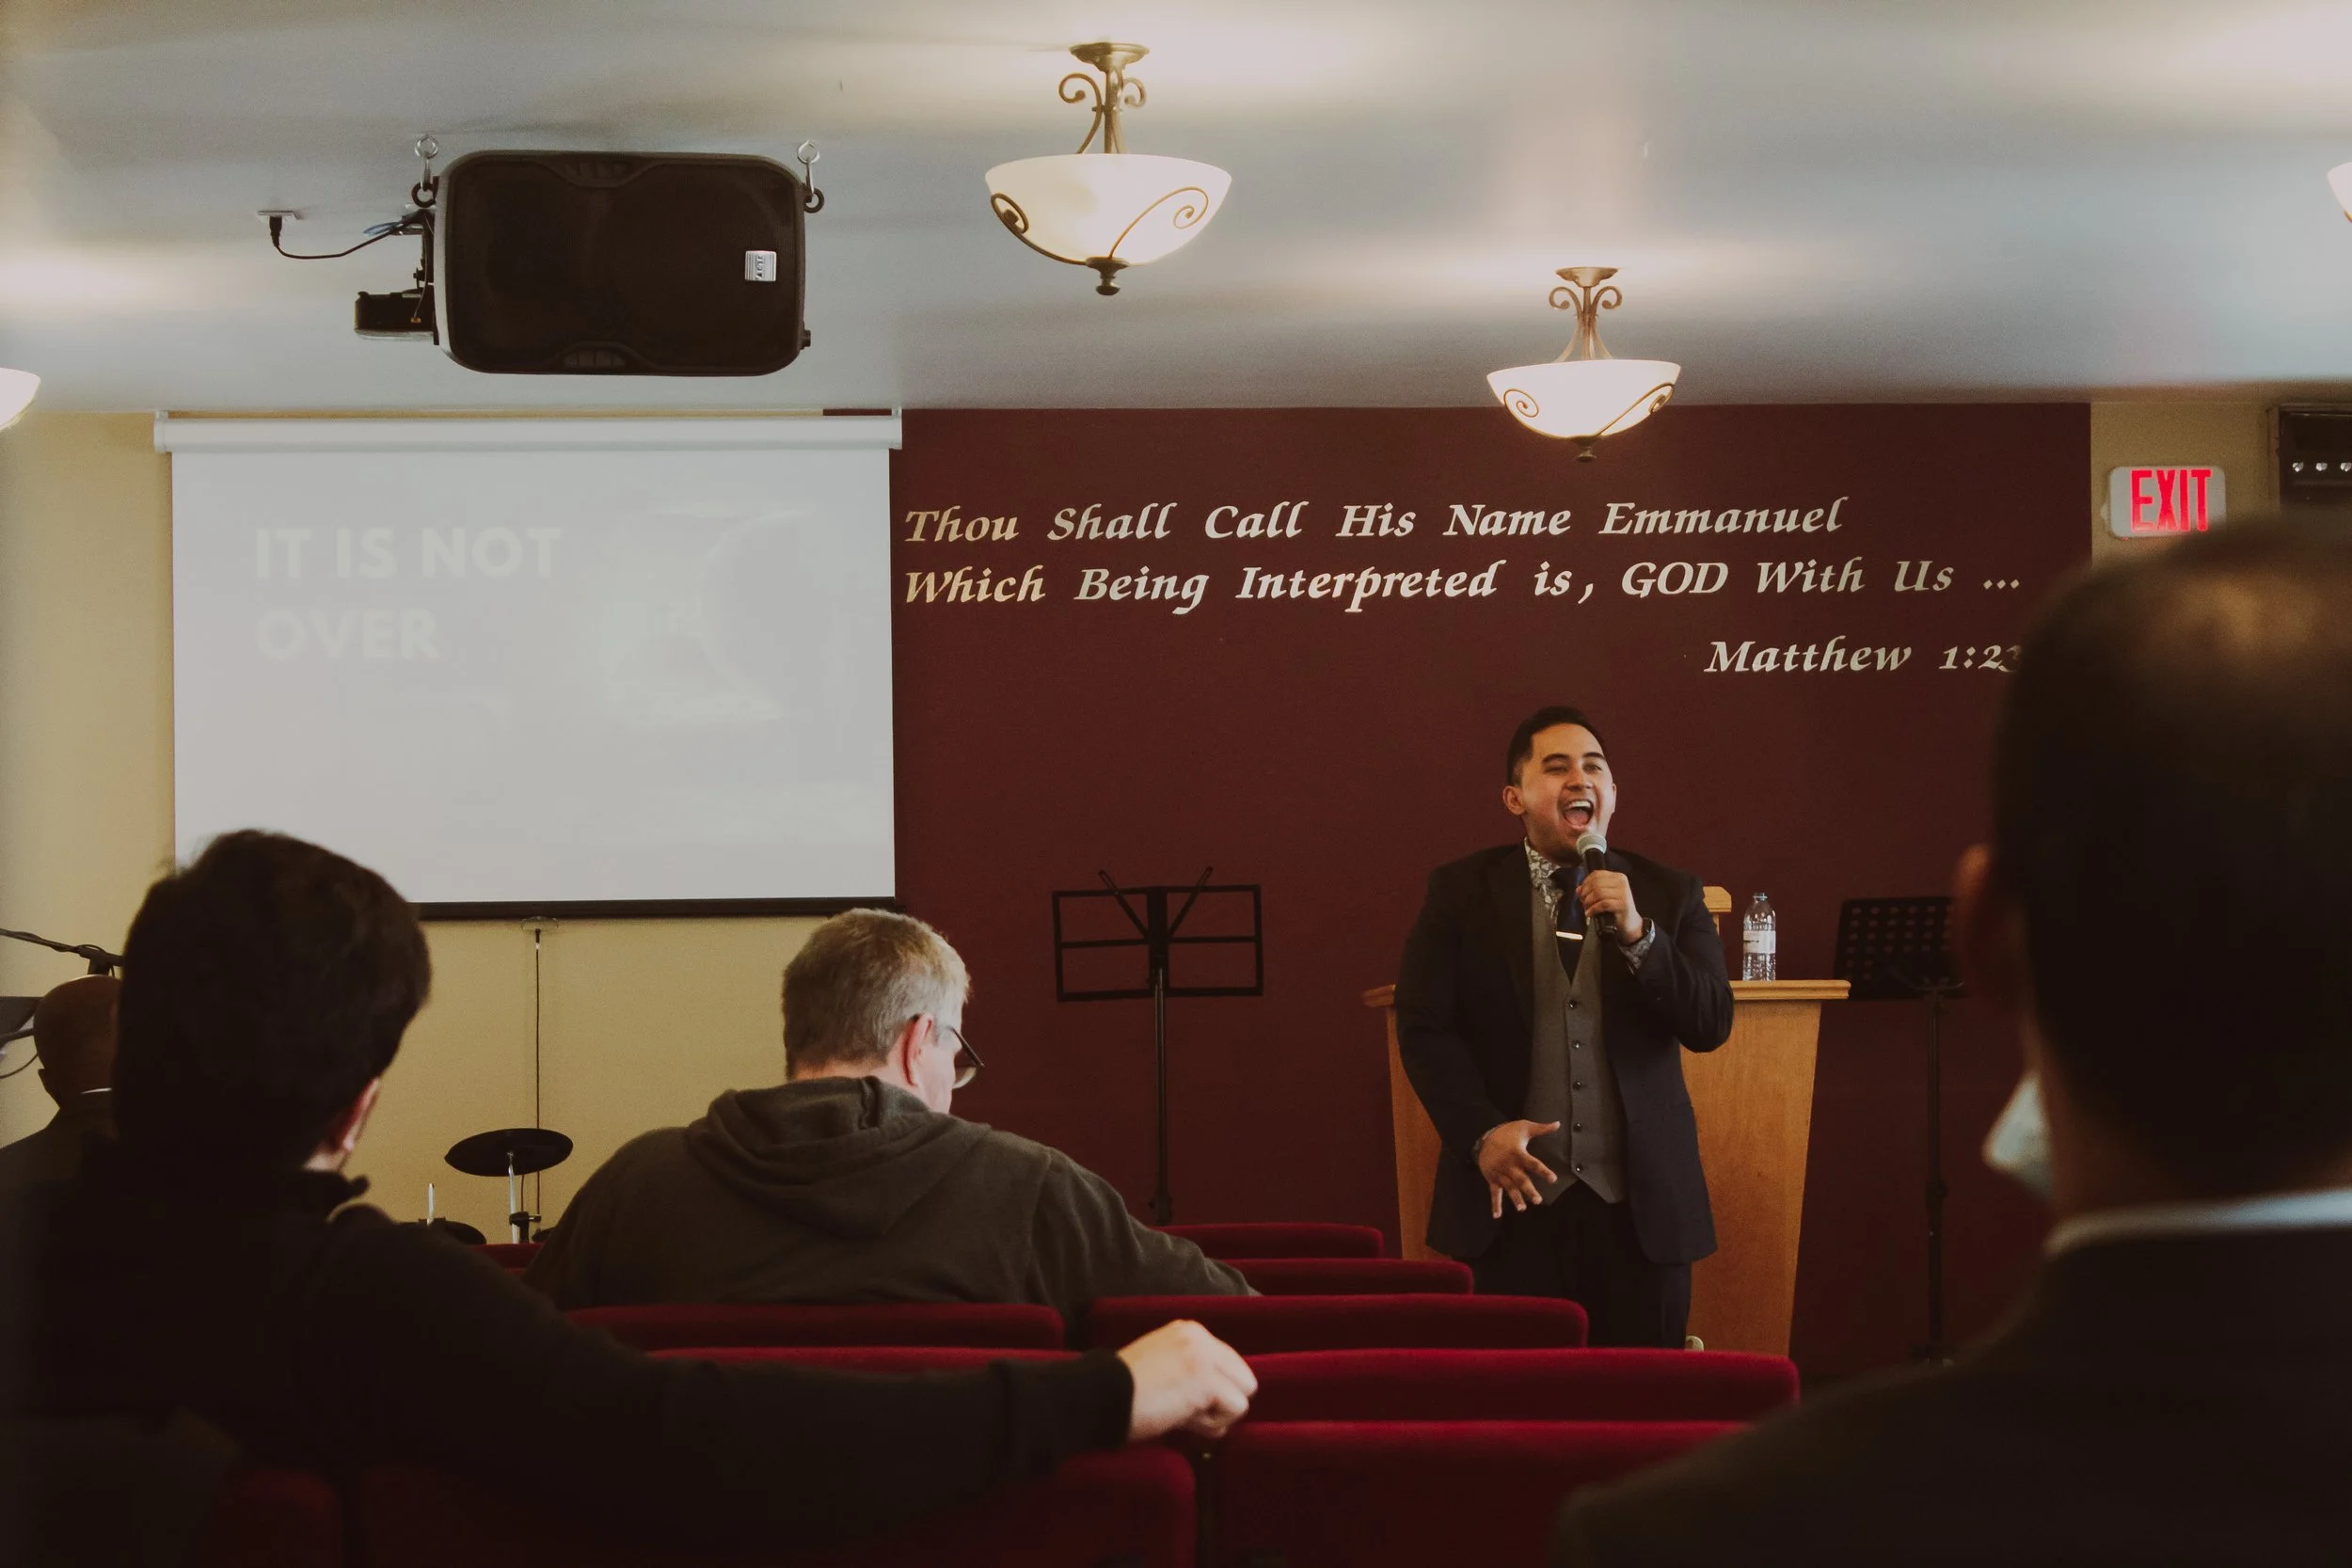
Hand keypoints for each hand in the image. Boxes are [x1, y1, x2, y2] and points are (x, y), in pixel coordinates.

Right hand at [1117, 1319, 1256, 1441]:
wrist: (1100, 1396)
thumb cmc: (1125, 1392)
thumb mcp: (1162, 1365)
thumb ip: (1192, 1371)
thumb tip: (1223, 1401)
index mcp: (1190, 1331)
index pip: (1230, 1365)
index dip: (1214, 1391)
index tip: (1184, 1400)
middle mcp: (1201, 1338)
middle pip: (1244, 1379)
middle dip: (1222, 1402)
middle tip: (1187, 1412)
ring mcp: (1205, 1358)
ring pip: (1243, 1395)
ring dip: (1216, 1416)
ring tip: (1182, 1415)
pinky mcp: (1206, 1381)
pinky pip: (1236, 1409)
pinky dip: (1213, 1424)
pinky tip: (1183, 1420)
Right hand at [1477, 1119, 1560, 1216]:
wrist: (1483, 1136)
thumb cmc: (1507, 1133)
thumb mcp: (1524, 1127)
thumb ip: (1541, 1128)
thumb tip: (1558, 1124)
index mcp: (1518, 1153)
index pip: (1532, 1164)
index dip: (1543, 1171)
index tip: (1553, 1179)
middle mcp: (1509, 1165)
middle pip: (1520, 1179)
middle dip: (1528, 1190)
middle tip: (1537, 1200)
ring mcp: (1500, 1173)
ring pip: (1509, 1188)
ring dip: (1515, 1198)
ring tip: (1522, 1208)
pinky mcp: (1492, 1178)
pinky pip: (1494, 1193)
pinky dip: (1495, 1204)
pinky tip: (1497, 1215)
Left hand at [1578, 870, 1644, 944]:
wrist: (1630, 922)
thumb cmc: (1616, 907)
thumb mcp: (1605, 895)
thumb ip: (1592, 889)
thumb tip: (1578, 889)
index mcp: (1618, 877)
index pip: (1597, 874)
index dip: (1585, 883)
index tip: (1580, 892)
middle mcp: (1622, 882)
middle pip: (1596, 883)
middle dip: (1585, 893)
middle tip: (1582, 902)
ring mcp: (1623, 893)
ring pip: (1598, 893)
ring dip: (1588, 902)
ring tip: (1586, 908)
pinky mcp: (1622, 904)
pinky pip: (1603, 904)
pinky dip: (1593, 909)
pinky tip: (1590, 913)